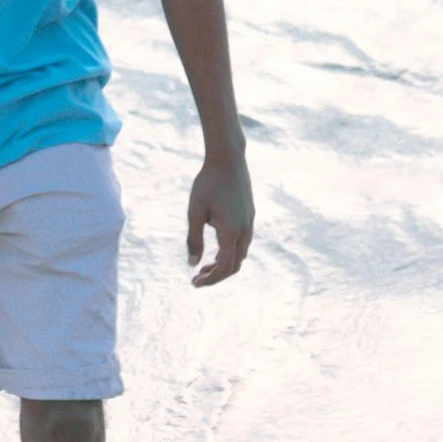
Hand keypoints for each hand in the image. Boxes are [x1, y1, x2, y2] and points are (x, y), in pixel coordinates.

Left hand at [187, 152, 252, 286]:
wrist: (228, 158)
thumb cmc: (208, 183)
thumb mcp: (195, 211)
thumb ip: (194, 239)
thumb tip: (192, 264)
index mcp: (231, 231)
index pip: (225, 267)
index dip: (211, 279)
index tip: (194, 282)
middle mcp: (245, 230)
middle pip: (235, 265)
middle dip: (216, 275)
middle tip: (196, 278)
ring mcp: (249, 222)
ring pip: (240, 254)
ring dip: (223, 264)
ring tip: (204, 266)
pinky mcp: (249, 215)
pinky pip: (242, 242)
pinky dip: (230, 252)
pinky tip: (215, 249)